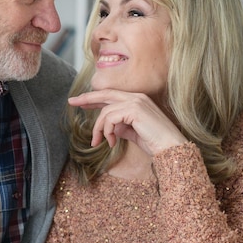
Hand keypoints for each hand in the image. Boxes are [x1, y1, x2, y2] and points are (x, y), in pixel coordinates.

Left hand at [69, 90, 187, 154]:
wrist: (170, 149)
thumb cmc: (155, 143)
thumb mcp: (133, 134)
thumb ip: (121, 127)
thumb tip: (110, 128)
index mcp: (138, 100)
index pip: (111, 95)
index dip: (95, 98)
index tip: (80, 102)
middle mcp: (137, 97)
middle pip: (105, 94)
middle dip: (87, 98)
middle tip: (71, 102)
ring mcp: (136, 102)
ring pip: (106, 111)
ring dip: (99, 129)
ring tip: (99, 143)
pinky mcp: (135, 110)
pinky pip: (110, 118)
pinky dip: (107, 131)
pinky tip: (111, 143)